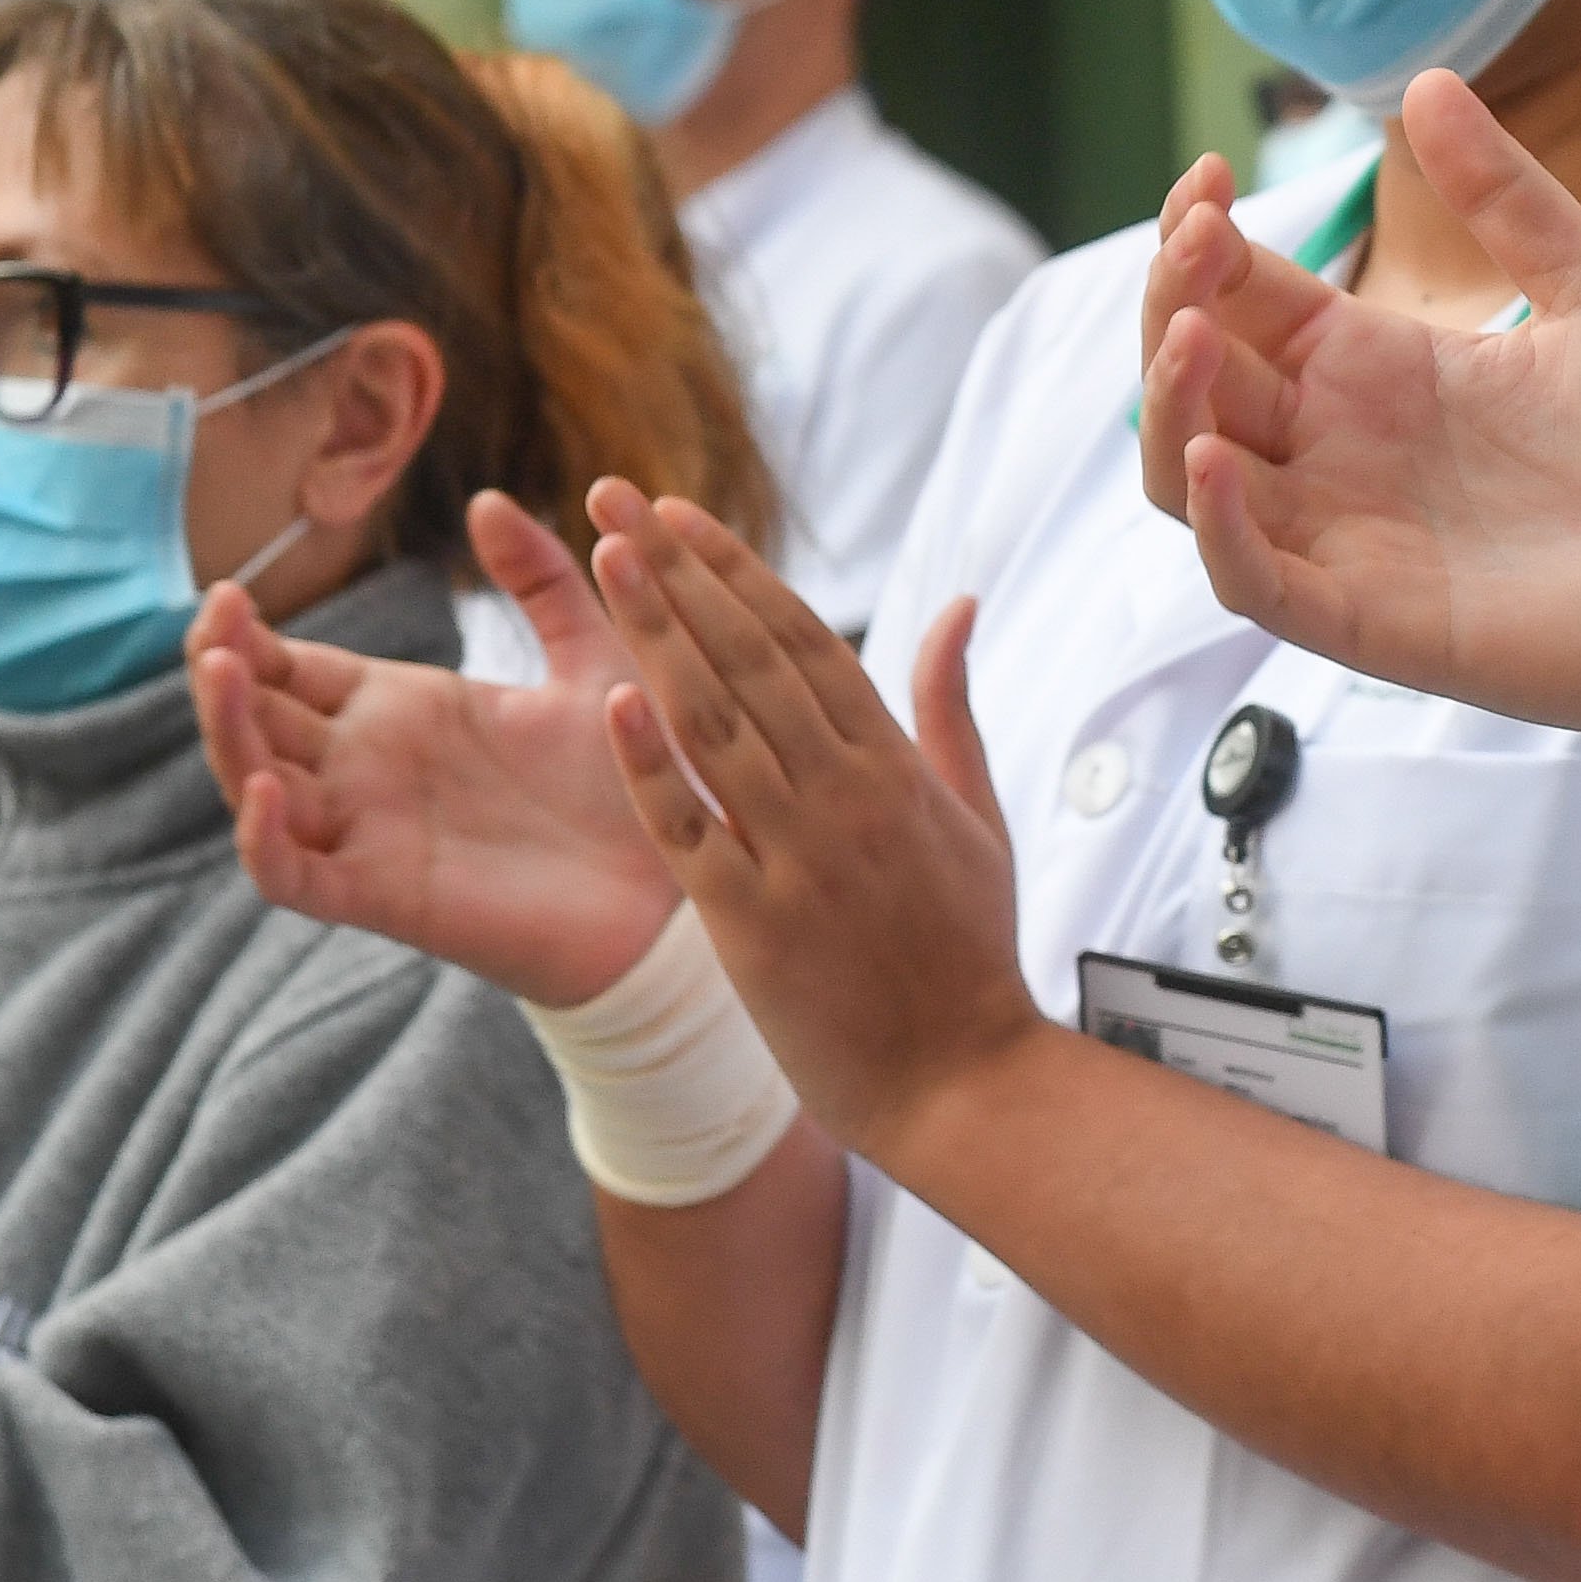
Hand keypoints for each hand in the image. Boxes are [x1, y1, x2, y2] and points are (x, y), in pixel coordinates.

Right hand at [199, 490, 686, 1006]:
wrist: (681, 884)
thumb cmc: (634, 775)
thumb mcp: (593, 658)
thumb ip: (542, 581)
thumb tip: (488, 499)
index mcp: (401, 709)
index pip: (290, 667)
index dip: (246, 635)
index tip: (229, 591)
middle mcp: (369, 769)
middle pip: (256, 718)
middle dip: (220, 670)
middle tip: (214, 620)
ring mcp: (370, 833)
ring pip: (256, 787)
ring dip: (227, 734)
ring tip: (221, 672)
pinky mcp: (386, 897)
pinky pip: (295, 876)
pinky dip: (265, 839)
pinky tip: (268, 788)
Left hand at [577, 492, 1043, 1166]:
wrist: (961, 1082)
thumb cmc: (969, 951)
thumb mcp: (976, 816)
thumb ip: (949, 707)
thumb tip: (958, 604)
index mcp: (895, 766)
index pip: (805, 638)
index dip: (735, 569)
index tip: (676, 513)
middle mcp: (845, 797)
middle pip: (750, 659)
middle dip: (678, 572)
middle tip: (614, 499)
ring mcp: (798, 857)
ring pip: (715, 724)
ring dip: (656, 634)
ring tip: (604, 560)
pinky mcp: (752, 925)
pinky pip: (692, 831)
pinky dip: (651, 767)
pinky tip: (609, 699)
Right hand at [1140, 98, 1580, 871]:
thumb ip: (1511, 199)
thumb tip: (1427, 79)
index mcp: (1375, 366)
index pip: (1241, 296)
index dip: (1200, 240)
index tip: (1207, 177)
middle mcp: (1338, 448)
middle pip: (1198, 375)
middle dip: (1172, 303)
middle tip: (1196, 241)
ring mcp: (1343, 535)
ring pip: (1190, 477)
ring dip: (1168, 406)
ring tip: (1193, 335)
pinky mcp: (1367, 621)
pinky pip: (1254, 580)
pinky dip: (1218, 527)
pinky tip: (1217, 456)